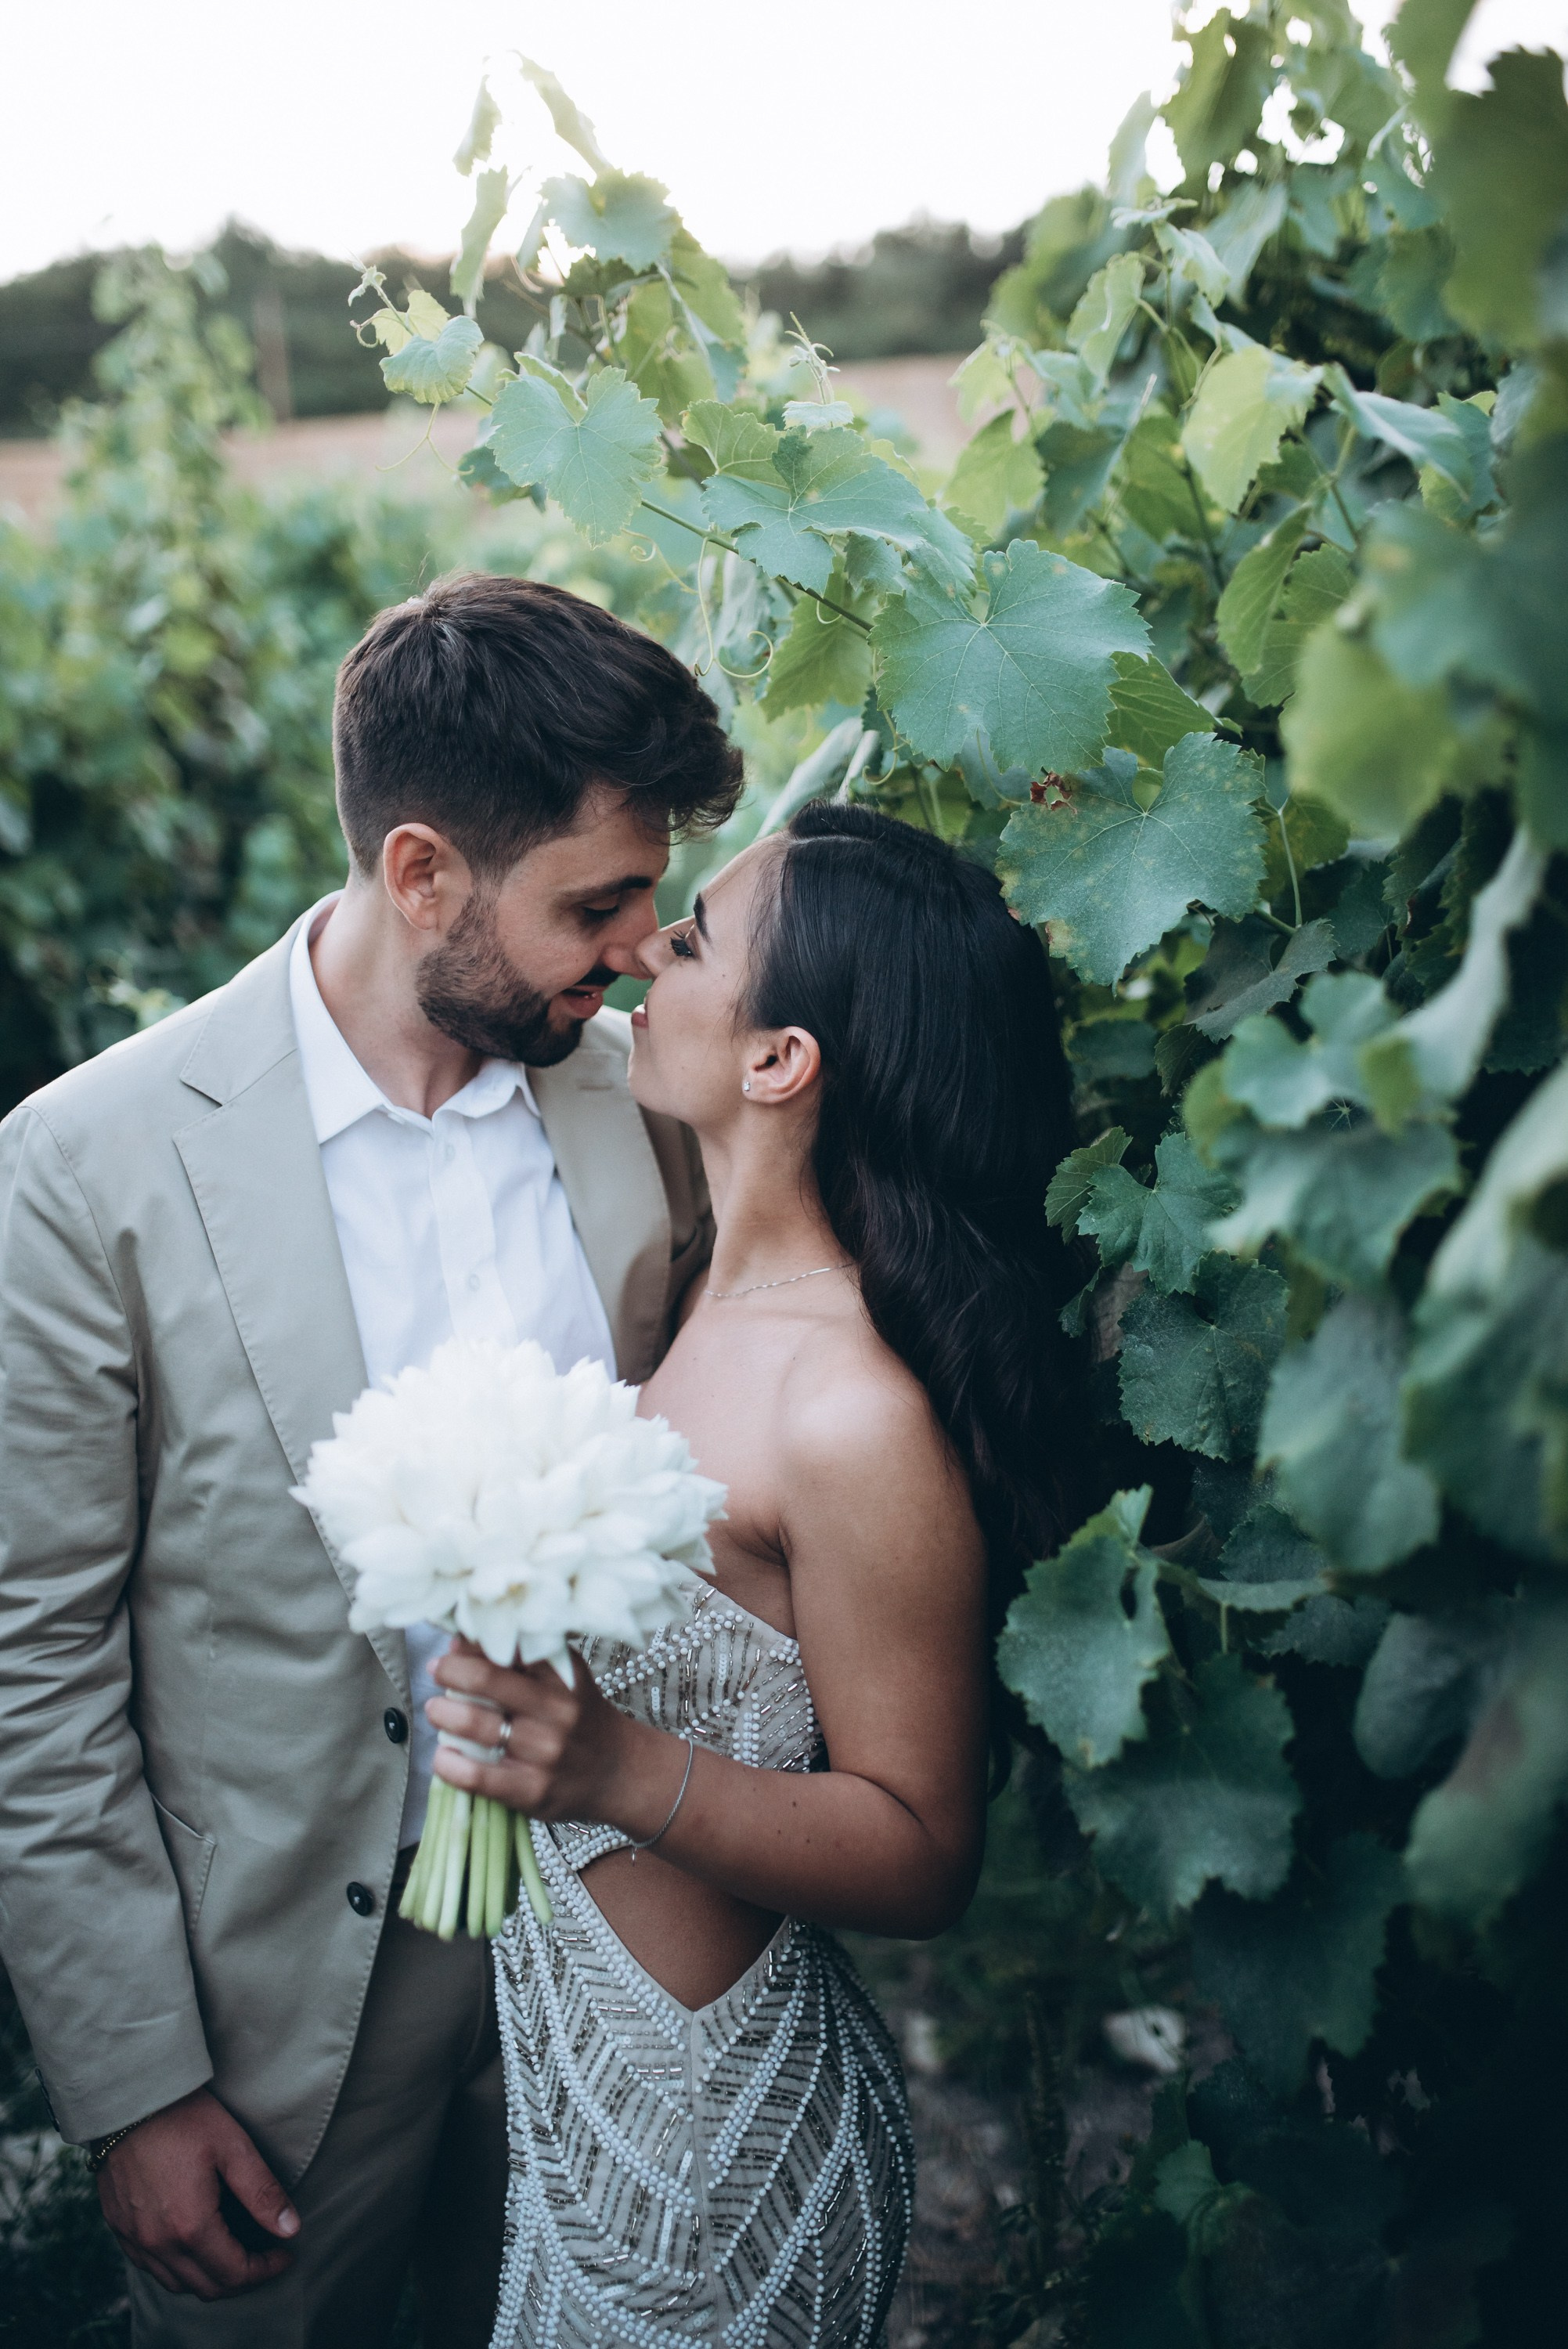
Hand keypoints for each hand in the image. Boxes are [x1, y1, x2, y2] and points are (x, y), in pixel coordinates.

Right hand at [96, 2086, 298, 2299]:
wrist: (129, 2099)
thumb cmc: (185, 2117)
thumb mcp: (233, 2147)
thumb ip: (263, 2193)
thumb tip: (291, 2229)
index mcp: (190, 2226)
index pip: (234, 2274)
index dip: (265, 2270)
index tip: (285, 2254)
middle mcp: (157, 2243)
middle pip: (206, 2287)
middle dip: (241, 2279)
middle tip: (265, 2257)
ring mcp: (134, 2238)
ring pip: (176, 2282)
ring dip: (209, 2277)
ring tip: (233, 2252)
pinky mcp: (118, 2228)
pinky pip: (151, 2266)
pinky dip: (178, 2267)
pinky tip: (194, 2244)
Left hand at [429, 1642, 654, 1827]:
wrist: (620, 1772)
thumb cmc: (581, 1718)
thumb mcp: (565, 1678)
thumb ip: (522, 1659)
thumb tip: (460, 1641)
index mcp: (564, 1676)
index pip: (508, 1648)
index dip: (472, 1644)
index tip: (453, 1645)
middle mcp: (558, 1711)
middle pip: (485, 1680)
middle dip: (449, 1672)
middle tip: (436, 1670)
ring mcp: (546, 1753)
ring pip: (475, 1726)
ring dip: (442, 1714)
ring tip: (436, 1710)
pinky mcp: (533, 1791)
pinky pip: (477, 1776)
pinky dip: (449, 1764)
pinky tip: (442, 1756)